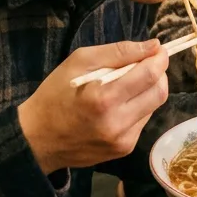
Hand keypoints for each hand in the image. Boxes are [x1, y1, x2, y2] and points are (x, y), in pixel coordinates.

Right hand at [17, 39, 169, 173]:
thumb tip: (153, 46)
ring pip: (154, 107)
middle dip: (159, 73)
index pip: (149, 75)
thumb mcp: (79, 62)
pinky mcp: (124, 150)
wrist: (36, 139)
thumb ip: (118, 52)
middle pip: (160, 93)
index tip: (157, 49)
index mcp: (103, 99)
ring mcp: (123, 141)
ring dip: (148, 90)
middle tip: (145, 63)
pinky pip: (143, 121)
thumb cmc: (55, 94)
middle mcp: (118, 124)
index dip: (159, 58)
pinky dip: (138, 106)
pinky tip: (119, 103)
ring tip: (126, 84)